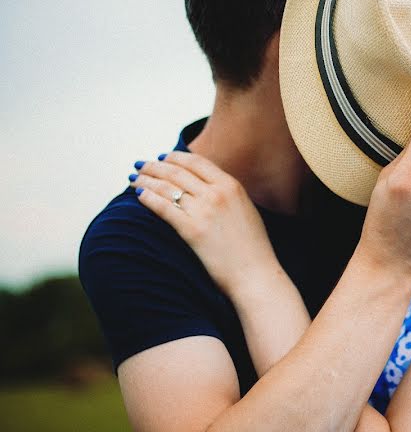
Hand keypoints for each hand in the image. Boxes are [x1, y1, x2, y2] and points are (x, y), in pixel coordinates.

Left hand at [128, 152, 280, 298]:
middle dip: (154, 166)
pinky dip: (148, 198)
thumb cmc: (253, 247)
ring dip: (147, 180)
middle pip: (177, 172)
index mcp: (232, 186)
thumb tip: (206, 186)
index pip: (197, 162)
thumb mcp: (246, 210)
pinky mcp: (192, 230)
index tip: (162, 157)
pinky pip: (164, 208)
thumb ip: (227, 195)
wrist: (256, 274)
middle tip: (140, 165)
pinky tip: (139, 195)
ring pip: (167, 187)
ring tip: (134, 179)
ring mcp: (204, 211)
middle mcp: (217, 194)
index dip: (175, 157)